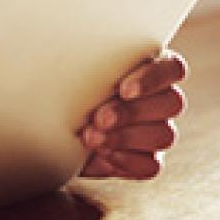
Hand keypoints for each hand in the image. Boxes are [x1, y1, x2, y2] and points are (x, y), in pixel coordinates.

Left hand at [77, 49, 187, 179]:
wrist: (47, 129)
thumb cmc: (64, 89)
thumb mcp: (71, 70)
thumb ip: (85, 62)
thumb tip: (77, 54)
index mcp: (149, 66)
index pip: (172, 67)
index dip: (154, 79)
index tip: (124, 90)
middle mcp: (160, 98)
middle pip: (172, 102)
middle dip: (132, 112)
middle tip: (99, 119)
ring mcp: (158, 130)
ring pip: (165, 134)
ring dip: (126, 137)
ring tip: (92, 138)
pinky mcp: (147, 160)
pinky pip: (152, 164)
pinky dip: (127, 161)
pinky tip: (103, 155)